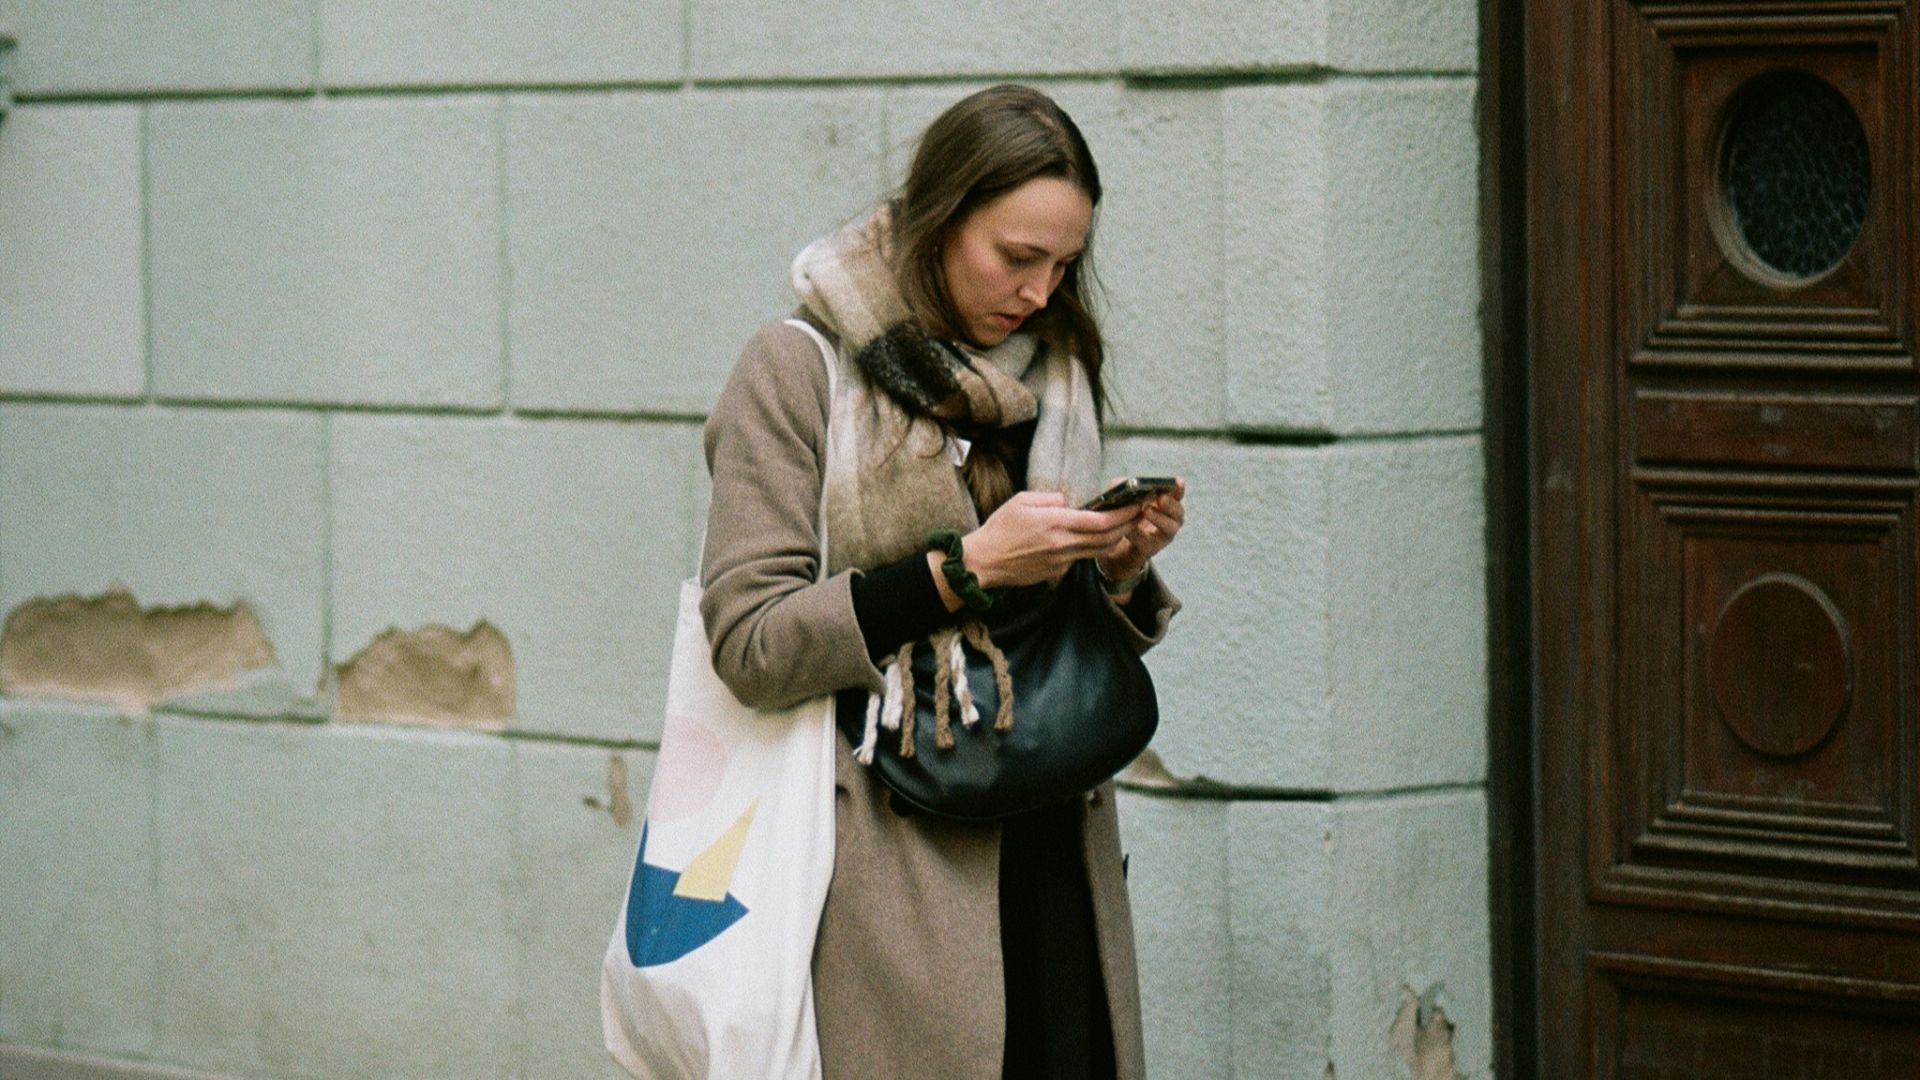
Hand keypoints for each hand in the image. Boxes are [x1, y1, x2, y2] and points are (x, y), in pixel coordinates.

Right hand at [951, 491, 1140, 591]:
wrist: (984, 562)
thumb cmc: (1000, 528)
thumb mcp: (1022, 500)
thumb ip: (1050, 498)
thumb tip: (1068, 503)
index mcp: (1055, 523)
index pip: (1100, 521)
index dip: (1122, 514)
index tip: (1135, 505)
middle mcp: (1063, 544)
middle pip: (1107, 538)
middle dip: (1127, 525)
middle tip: (1139, 513)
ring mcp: (1061, 561)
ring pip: (1098, 551)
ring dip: (1115, 538)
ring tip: (1124, 525)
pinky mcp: (1057, 573)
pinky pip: (1080, 559)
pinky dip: (1090, 548)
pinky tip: (1091, 539)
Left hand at [1094, 476, 1185, 584]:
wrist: (1116, 539)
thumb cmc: (1124, 512)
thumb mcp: (1122, 496)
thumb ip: (1124, 486)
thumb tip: (1125, 484)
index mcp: (1166, 502)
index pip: (1177, 494)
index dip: (1179, 488)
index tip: (1178, 481)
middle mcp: (1170, 518)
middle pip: (1178, 512)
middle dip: (1171, 504)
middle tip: (1161, 498)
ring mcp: (1163, 535)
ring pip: (1170, 527)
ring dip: (1159, 518)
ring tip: (1146, 511)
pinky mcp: (1151, 548)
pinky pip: (1147, 541)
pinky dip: (1138, 534)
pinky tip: (1128, 529)